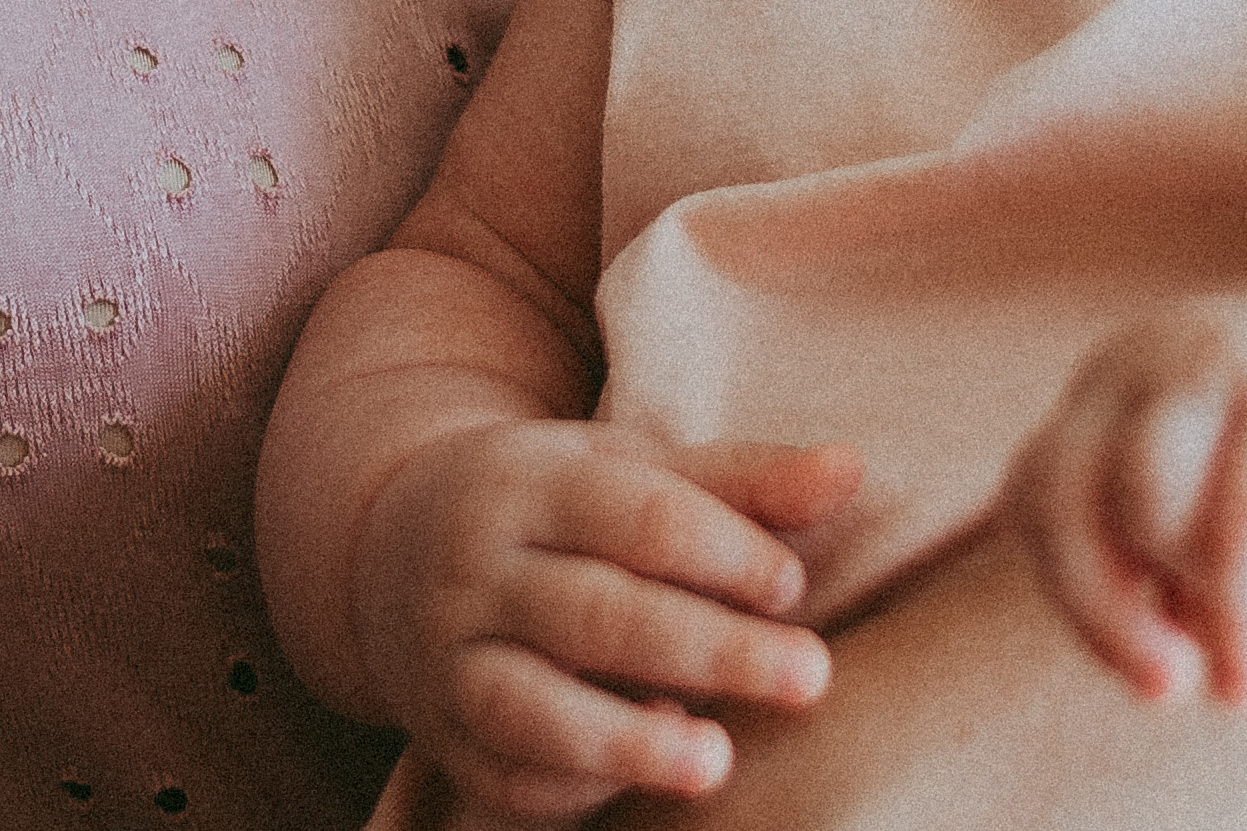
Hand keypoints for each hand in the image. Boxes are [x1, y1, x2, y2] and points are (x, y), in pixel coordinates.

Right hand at [355, 420, 862, 818]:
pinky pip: (504, 773)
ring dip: (628, 739)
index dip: (727, 552)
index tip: (793, 587)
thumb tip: (852, 469)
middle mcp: (479, 568)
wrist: (393, 546)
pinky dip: (576, 781)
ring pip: (530, 704)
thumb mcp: (635, 466)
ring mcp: (447, 657)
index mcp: (535, 481)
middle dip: (710, 647)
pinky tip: (648, 774)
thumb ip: (744, 479)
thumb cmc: (561, 503)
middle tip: (812, 677)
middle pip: (598, 612)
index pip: (641, 516)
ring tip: (718, 763)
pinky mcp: (437, 735)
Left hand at [1003, 268, 1246, 708]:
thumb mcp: (1234, 500)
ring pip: (1148, 508)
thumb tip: (1153, 634)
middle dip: (1098, 607)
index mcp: (1118, 382)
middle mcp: (1149, 357)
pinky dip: (1237, 615)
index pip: (1036, 488)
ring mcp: (1221, 360)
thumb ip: (1176, 551)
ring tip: (1238, 656)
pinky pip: (1245, 518)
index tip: (1137, 660)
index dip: (1068, 590)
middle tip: (1161, 686)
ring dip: (1186, 603)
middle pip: (1066, 491)